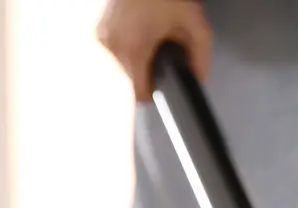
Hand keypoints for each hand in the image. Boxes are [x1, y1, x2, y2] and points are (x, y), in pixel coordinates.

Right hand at [96, 0, 211, 102]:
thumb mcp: (194, 23)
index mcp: (132, 49)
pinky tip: (136, 33)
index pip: (139, 95)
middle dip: (145, 72)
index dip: (155, 92)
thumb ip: (201, 57)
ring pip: (119, 67)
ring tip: (147, 39)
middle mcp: (111, 45)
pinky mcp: (96, 27)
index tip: (163, 82)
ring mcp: (100, 35)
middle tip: (159, 51)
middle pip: (129, 81)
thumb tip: (199, 79)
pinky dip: (124, 47)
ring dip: (134, 60)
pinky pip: (112, 51)